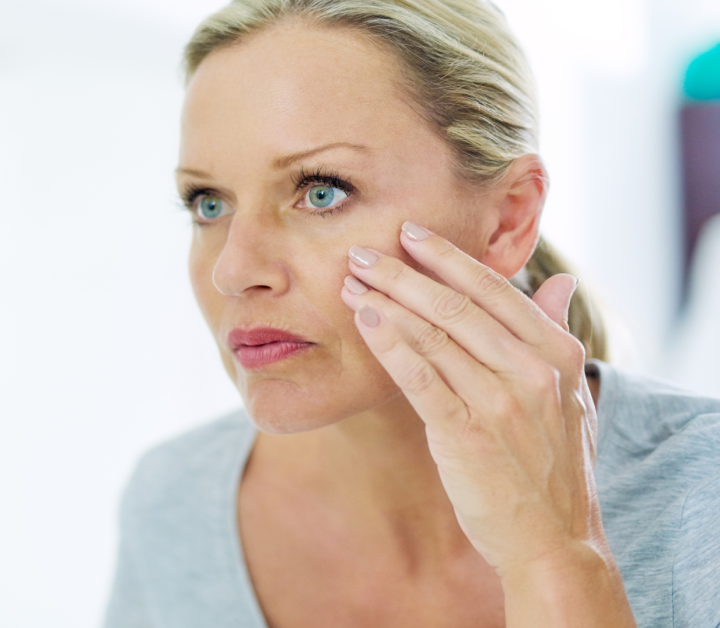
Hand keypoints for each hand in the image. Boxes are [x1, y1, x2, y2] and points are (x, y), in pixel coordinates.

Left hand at [340, 222, 599, 574]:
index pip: (493, 289)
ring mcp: (499, 402)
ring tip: (350, 281)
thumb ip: (556, 331)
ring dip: (385, 301)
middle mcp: (531, 369)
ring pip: (433, 335)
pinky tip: (364, 319)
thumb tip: (562, 281)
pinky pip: (419, 377)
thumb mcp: (571, 392)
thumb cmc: (554, 463)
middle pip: (454, 305)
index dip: (447, 257)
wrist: (554, 539)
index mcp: (556, 352)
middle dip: (401, 272)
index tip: (410, 233)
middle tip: (362, 251)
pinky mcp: (465, 434)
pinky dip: (389, 343)